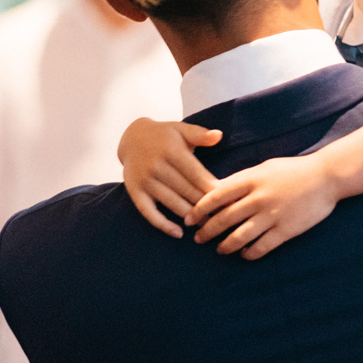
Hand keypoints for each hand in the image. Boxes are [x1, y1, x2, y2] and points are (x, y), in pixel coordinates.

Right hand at [118, 118, 221, 237]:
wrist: (132, 138)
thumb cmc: (165, 135)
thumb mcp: (181, 129)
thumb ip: (200, 134)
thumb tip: (219, 135)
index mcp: (171, 150)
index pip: (197, 174)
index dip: (213, 189)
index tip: (229, 201)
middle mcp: (156, 166)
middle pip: (186, 191)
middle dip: (206, 206)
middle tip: (223, 218)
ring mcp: (144, 180)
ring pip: (171, 203)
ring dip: (190, 217)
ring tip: (208, 228)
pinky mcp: (134, 191)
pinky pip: (148, 212)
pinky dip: (163, 224)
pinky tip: (178, 233)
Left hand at [185, 154, 339, 259]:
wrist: (326, 177)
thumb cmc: (293, 170)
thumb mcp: (264, 168)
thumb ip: (241, 179)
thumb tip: (217, 190)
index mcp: (251, 179)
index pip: (216, 196)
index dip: (199, 209)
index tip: (189, 219)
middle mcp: (258, 198)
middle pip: (224, 218)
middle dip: (207, 231)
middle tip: (198, 238)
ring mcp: (272, 215)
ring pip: (239, 237)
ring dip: (225, 246)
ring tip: (220, 249)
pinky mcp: (286, 230)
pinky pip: (261, 247)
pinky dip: (249, 254)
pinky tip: (244, 255)